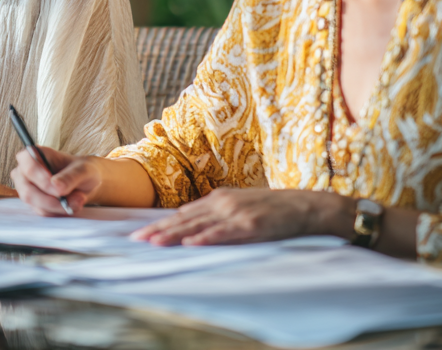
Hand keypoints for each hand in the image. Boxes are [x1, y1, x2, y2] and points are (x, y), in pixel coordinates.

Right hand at [10, 146, 97, 215]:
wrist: (85, 183)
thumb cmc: (81, 170)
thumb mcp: (83, 170)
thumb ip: (71, 176)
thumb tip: (56, 186)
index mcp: (35, 154)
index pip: (27, 165)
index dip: (41, 178)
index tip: (58, 189)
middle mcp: (26, 171)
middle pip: (28, 191)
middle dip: (53, 200)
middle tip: (76, 199)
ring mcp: (27, 188)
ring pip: (36, 205)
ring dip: (60, 207)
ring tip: (78, 199)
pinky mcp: (33, 203)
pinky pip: (43, 212)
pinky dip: (59, 211)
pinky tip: (71, 204)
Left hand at [132, 187, 352, 245]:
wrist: (304, 206)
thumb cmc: (272, 208)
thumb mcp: (240, 205)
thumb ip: (217, 213)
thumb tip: (191, 224)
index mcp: (219, 198)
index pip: (183, 214)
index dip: (162, 224)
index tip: (142, 233)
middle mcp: (223, 203)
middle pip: (185, 219)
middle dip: (159, 230)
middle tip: (137, 240)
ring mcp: (236, 213)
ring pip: (198, 226)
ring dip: (174, 235)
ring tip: (154, 242)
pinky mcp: (250, 225)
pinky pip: (223, 233)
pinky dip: (206, 238)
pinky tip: (190, 244)